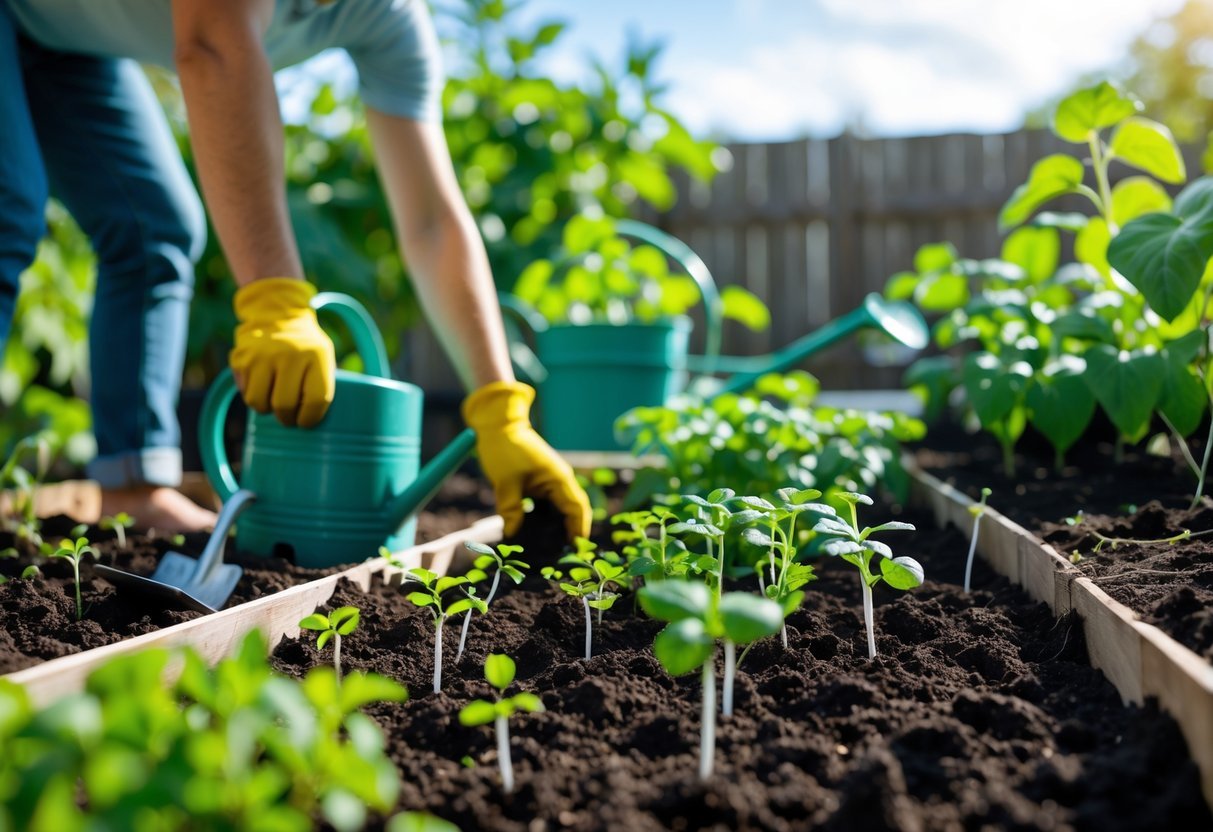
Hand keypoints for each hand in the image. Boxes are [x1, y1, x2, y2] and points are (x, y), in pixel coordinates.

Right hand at [229, 278, 335, 427]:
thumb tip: (316, 423)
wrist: (277, 313)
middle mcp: (290, 355)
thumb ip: (321, 384)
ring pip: (260, 404)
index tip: (306, 421)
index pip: (317, 400)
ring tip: (275, 399)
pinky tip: (263, 384)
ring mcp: (263, 356)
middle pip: (285, 406)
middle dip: (287, 419)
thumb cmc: (306, 345)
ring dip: (268, 408)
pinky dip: (255, 395)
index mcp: (317, 356)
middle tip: (289, 417)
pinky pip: (245, 393)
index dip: (311, 418)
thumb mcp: (324, 357)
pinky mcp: (242, 358)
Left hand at [462, 381, 590, 539]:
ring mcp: (552, 479)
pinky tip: (538, 530)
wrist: (498, 424)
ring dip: (561, 525)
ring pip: (563, 507)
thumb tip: (513, 535)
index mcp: (558, 478)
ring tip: (551, 547)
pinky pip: (551, 502)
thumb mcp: (505, 482)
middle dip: (572, 531)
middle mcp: (561, 479)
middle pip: (575, 510)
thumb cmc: (504, 449)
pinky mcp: (542, 480)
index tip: (575, 550)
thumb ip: (510, 510)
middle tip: (564, 554)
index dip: (578, 531)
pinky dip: (549, 517)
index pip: (577, 509)